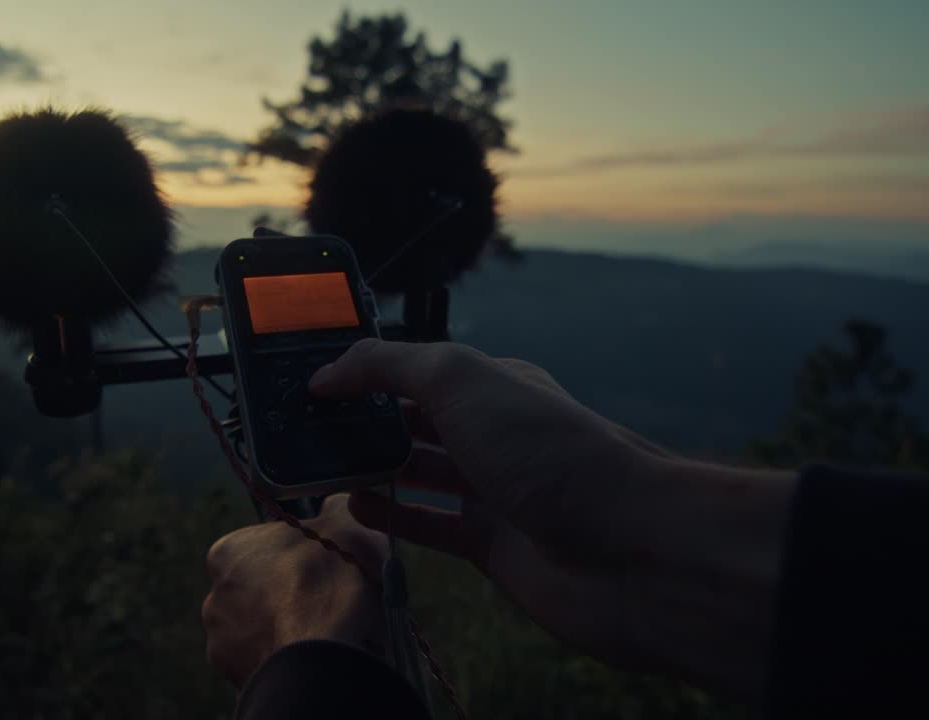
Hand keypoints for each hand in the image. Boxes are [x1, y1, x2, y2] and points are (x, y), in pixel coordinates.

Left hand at [201, 495, 387, 688]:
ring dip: (290, 631)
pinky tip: (317, 660)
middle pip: (262, 590)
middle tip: (330, 601)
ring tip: (327, 636)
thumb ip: (335, 509)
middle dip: (291, 596)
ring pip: (265, 631)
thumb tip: (336, 506)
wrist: (327, 658)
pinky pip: (270, 665)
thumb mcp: (347, 523)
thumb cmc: (332, 583)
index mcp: (228, 552)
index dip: (301, 555)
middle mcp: (215, 599)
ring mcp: (225, 646)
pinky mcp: (240, 683)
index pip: (265, 546)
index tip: (326, 567)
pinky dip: (291, 662)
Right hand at [310, 339, 794, 704]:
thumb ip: (388, 366)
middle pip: (414, 420)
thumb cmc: (549, 451)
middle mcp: (494, 432)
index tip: (313, 379)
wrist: (624, 549)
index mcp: (492, 383)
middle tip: (304, 427)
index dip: (366, 371)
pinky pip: (429, 525)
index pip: (416, 367)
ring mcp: (493, 490)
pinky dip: (392, 516)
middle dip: (363, 420)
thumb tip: (327, 372)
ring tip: (320, 465)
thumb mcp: (461, 380)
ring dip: (371, 468)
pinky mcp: (491, 545)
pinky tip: (357, 507)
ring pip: (418, 473)